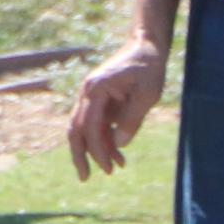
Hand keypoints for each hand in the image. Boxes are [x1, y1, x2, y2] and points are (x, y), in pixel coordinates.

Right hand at [64, 36, 167, 178]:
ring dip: (96, 149)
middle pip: (75, 129)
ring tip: (115, 169)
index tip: (109, 169)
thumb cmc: (149, 67)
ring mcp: (92, 97)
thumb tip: (118, 145)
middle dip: (79, 155)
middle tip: (86, 178)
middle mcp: (87, 93)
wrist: (146, 45)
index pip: (90, 127)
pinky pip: (98, 123)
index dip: (97, 150)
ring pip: (85, 129)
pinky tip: (119, 154)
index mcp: (95, 89)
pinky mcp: (101, 100)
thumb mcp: (147, 94)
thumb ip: (132, 119)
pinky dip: (105, 139)